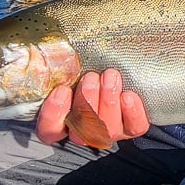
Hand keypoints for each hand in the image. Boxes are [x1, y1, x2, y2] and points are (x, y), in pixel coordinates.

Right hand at [35, 68, 150, 145]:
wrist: (116, 69)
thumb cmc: (89, 67)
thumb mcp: (71, 66)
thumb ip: (61, 67)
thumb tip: (50, 53)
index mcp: (62, 119)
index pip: (50, 130)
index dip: (54, 114)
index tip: (62, 91)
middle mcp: (85, 130)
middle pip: (81, 129)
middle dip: (87, 101)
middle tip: (91, 78)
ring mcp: (109, 130)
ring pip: (107, 128)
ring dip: (108, 101)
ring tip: (110, 77)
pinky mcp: (131, 127)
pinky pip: (134, 127)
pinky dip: (132, 112)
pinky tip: (128, 95)